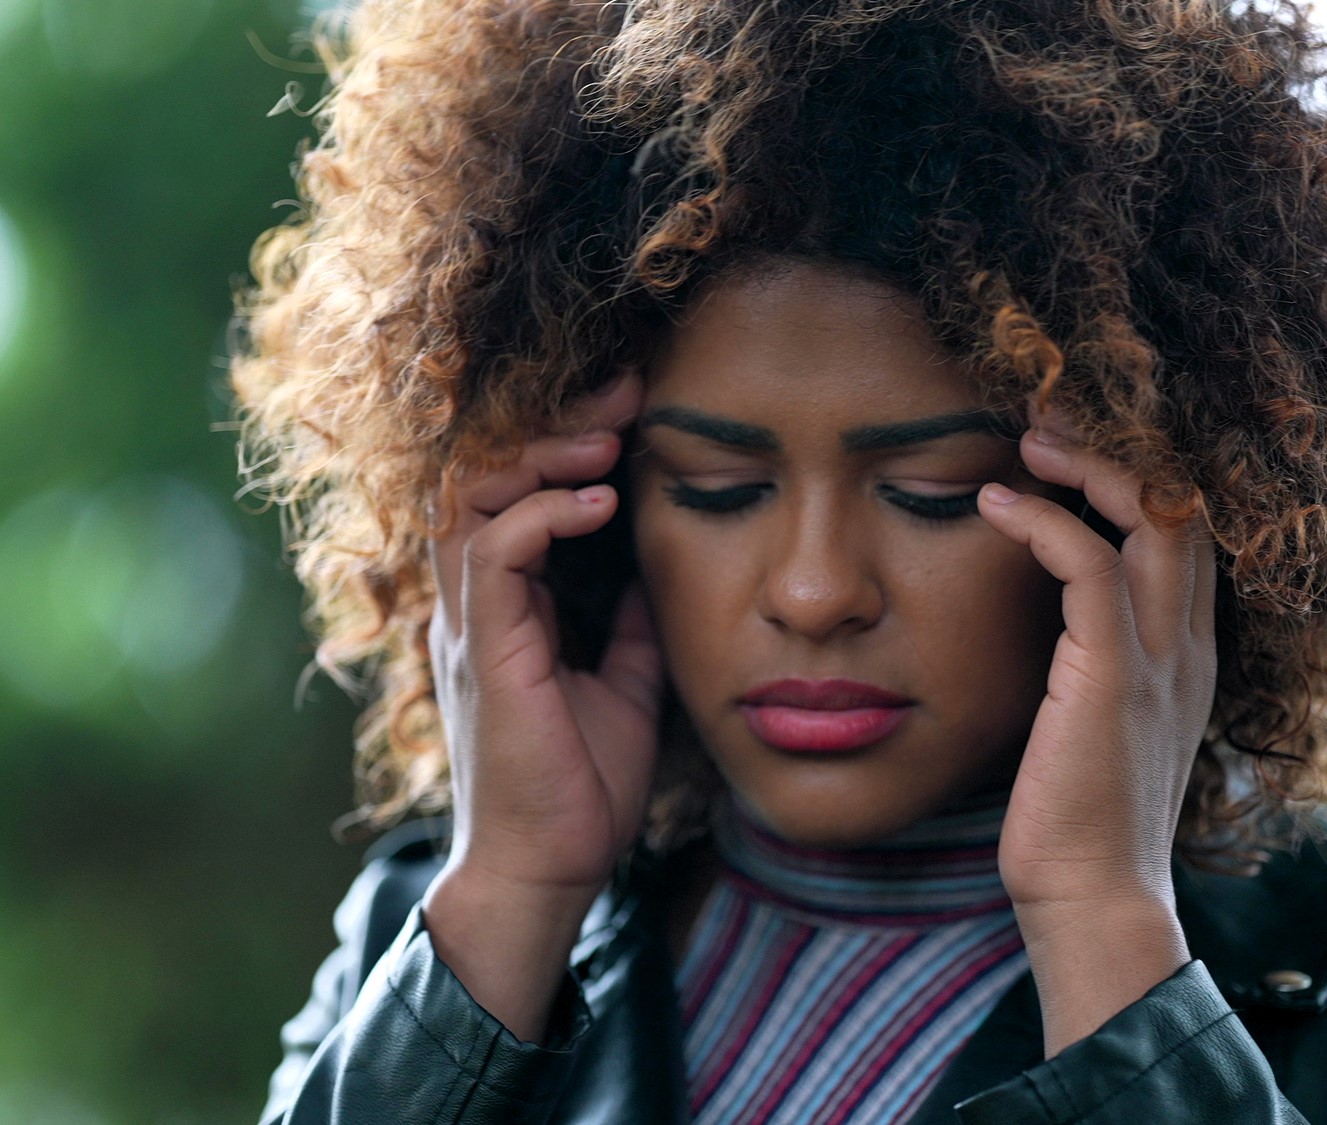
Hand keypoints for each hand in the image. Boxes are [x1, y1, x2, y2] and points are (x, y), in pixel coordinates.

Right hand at [426, 372, 662, 901]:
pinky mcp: (484, 653)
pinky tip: (601, 503)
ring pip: (474, 501)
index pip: (509, 498)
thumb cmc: (581, 788)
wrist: (549, 873)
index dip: (560, 446)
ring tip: (610, 437)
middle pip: (483, 480)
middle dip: (552, 426)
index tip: (631, 410)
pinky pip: (493, 555)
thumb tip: (650, 570)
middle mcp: (476, 608)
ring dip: (543, 457)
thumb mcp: (622, 685)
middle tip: (624, 392)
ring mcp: (471, 628)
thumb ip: (625, 625)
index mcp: (504, 612)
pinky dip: (543, 515)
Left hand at [977, 403, 1216, 1051]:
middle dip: (1123, 444)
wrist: (1094, 899)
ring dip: (1090, 463)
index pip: (1189, 529)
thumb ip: (1090, 662)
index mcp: (1187, 651)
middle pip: (1186, 504)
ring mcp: (1160, 659)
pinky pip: (1092, 569)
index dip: (1139, 471)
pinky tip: (994, 504)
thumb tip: (1044, 619)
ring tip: (1028, 436)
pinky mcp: (1111, 678)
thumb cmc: (1078, 817)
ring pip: (1155, 518)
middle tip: (1051, 409)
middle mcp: (1188, 643)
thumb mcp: (1095, 721)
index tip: (1071, 441)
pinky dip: (1045, 523)